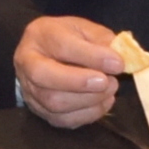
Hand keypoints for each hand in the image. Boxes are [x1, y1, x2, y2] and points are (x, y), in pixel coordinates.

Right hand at [12, 13, 131, 126]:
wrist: (46, 54)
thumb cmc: (67, 38)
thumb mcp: (85, 29)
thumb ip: (102, 40)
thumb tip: (121, 59)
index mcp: (39, 35)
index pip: (62, 46)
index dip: (92, 57)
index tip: (118, 64)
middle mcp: (27, 63)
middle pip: (46, 77)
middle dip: (81, 82)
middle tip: (108, 81)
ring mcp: (30, 90)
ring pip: (54, 103)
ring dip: (89, 100)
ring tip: (110, 89)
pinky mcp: (40, 111)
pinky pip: (63, 120)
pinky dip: (88, 114)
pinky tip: (103, 102)